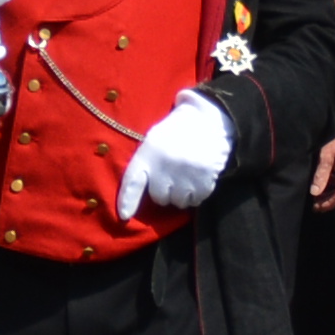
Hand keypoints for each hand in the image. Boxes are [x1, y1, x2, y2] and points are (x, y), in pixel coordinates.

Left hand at [115, 88, 234, 219]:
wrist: (209, 119)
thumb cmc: (177, 130)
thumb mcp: (155, 138)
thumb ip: (146, 162)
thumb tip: (135, 196)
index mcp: (148, 153)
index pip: (133, 182)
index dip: (127, 201)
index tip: (124, 216)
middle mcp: (165, 166)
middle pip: (160, 198)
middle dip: (165, 192)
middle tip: (172, 177)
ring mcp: (185, 174)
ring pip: (179, 202)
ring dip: (182, 195)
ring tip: (186, 177)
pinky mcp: (204, 180)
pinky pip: (197, 201)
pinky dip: (197, 194)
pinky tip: (198, 179)